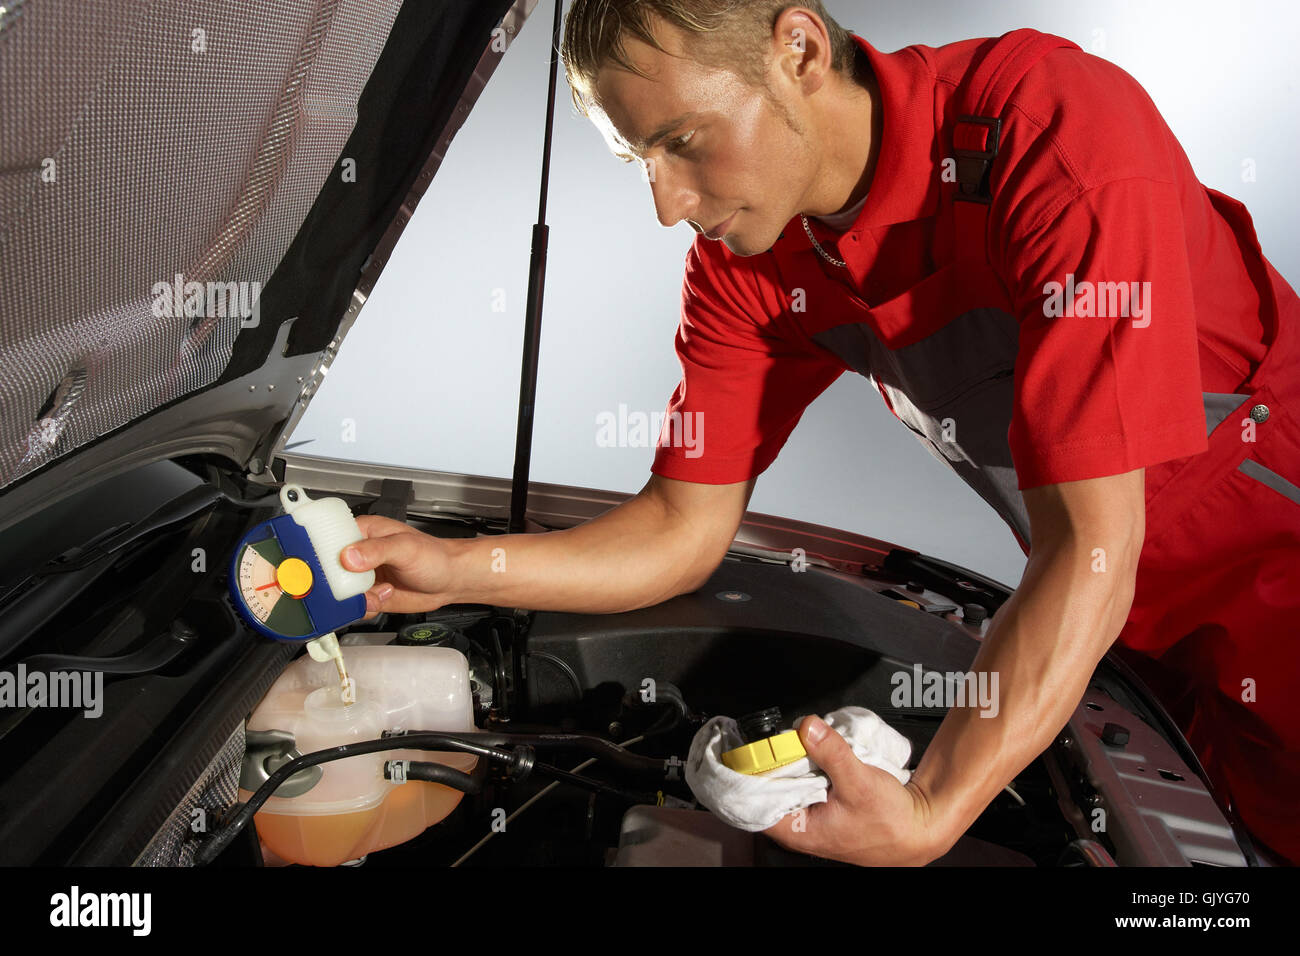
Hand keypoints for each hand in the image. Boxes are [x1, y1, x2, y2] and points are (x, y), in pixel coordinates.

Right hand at [338, 515, 457, 617]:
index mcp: (362, 532)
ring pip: (341, 592)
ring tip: (382, 591)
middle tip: (362, 586)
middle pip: (329, 571)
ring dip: (357, 598)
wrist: (450, 579)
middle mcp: (357, 554)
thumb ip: (376, 551)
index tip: (331, 569)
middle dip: (341, 585)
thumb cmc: (434, 556)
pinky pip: (354, 606)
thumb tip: (349, 556)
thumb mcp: (405, 548)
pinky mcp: (368, 594)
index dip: (323, 556)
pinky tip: (384, 597)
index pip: (328, 541)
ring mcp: (362, 576)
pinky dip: (365, 608)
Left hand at [762, 715, 943, 865]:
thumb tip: (807, 727)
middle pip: (767, 787)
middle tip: (776, 737)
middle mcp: (799, 826)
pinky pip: (804, 779)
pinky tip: (814, 751)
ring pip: (786, 781)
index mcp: (797, 830)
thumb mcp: (860, 782)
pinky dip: (807, 763)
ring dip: (791, 760)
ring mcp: (810, 815)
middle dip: (770, 760)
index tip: (743, 748)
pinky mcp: (822, 804)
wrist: (917, 828)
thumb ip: (832, 753)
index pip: (752, 802)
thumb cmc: (891, 823)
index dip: (745, 774)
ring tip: (798, 741)